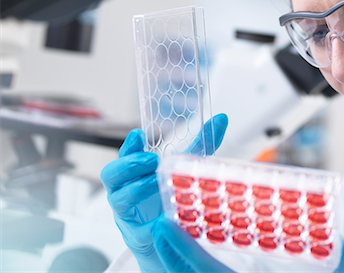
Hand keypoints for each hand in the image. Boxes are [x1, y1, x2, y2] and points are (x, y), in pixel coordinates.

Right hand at [100, 113, 227, 272]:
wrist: (165, 234)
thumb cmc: (168, 193)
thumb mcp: (185, 166)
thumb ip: (200, 144)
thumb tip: (221, 119)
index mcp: (134, 170)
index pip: (125, 153)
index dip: (129, 145)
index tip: (139, 134)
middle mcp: (125, 188)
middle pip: (111, 174)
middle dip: (129, 164)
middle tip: (152, 160)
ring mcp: (127, 212)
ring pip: (119, 198)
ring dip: (137, 188)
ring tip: (156, 181)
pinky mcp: (136, 234)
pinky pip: (137, 228)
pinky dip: (150, 223)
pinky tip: (163, 217)